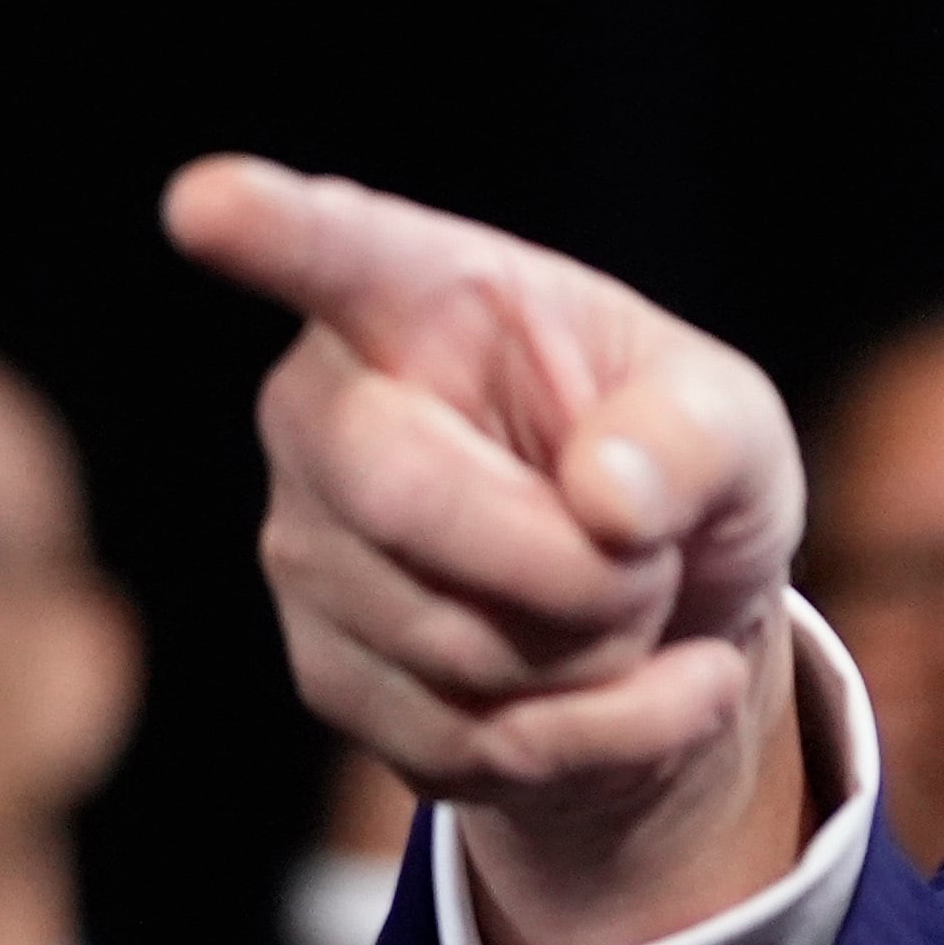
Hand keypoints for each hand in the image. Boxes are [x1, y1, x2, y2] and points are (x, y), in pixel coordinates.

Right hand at [163, 155, 812, 944]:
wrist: (670, 630)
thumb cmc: (680, 477)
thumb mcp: (735, 426)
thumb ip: (698, 434)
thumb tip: (612, 499)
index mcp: (424, 297)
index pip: (337, 252)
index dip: (271, 228)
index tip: (208, 203)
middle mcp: (328, 412)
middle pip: (403, 495)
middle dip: (575, 561)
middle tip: (651, 554)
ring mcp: (309, 550)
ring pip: (455, 644)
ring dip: (603, 654)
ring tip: (635, 605)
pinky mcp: (330, 676)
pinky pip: (475, 742)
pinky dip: (606, 736)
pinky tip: (645, 693)